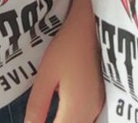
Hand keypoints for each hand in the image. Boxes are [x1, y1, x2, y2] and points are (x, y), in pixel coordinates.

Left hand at [25, 8, 104, 122]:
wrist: (91, 24)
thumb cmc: (66, 46)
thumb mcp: (46, 75)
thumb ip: (38, 105)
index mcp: (76, 108)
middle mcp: (91, 111)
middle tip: (38, 118)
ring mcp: (98, 104)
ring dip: (64, 122)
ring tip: (50, 115)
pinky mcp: (100, 97)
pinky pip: (86, 119)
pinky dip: (72, 120)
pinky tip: (61, 113)